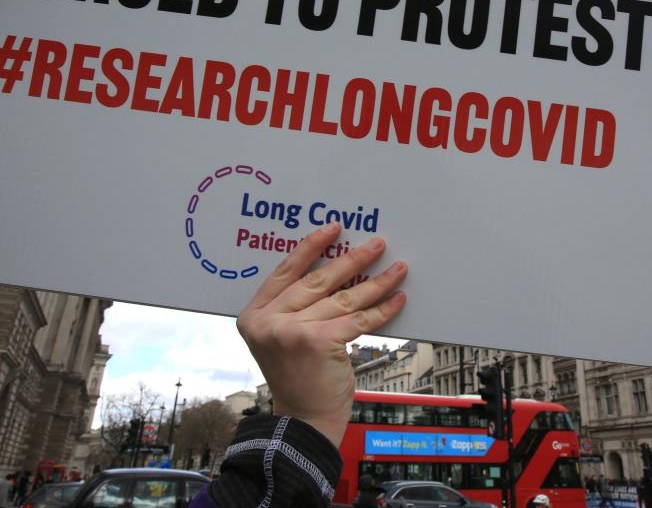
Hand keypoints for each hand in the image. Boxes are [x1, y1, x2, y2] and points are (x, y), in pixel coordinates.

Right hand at [236, 222, 407, 446]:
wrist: (304, 422)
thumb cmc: (299, 379)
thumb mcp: (282, 339)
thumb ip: (294, 308)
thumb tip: (334, 271)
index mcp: (254, 315)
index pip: (285, 270)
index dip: (311, 246)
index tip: (334, 228)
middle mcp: (268, 321)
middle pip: (318, 280)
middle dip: (352, 259)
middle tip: (377, 244)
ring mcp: (291, 331)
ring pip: (343, 298)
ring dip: (376, 281)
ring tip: (398, 268)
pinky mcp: (318, 342)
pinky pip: (358, 319)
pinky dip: (382, 308)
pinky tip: (398, 298)